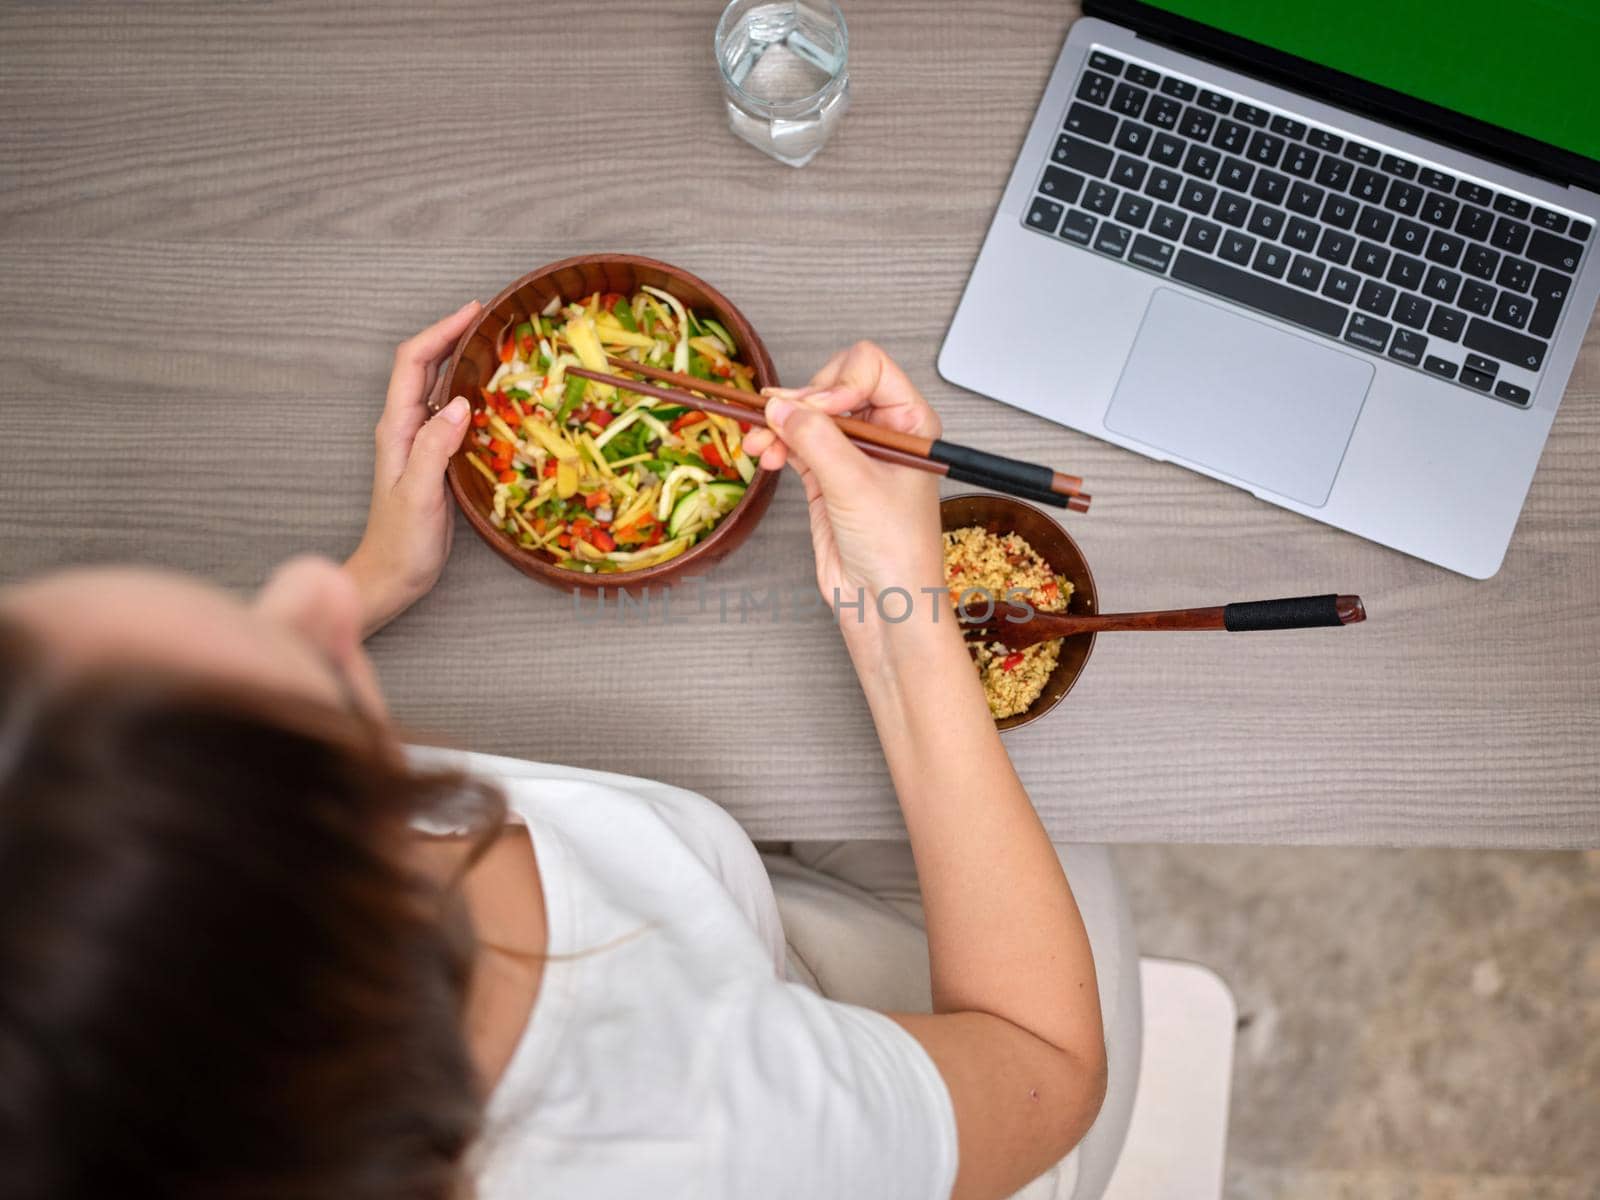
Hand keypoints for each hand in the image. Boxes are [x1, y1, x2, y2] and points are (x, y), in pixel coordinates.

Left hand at [345, 300, 481, 635]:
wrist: (391, 577)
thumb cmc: (401, 542)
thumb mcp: (420, 495)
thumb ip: (435, 447)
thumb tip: (458, 402)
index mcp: (397, 429)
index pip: (413, 363)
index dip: (440, 331)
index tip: (474, 311)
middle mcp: (404, 428)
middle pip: (423, 366)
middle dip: (453, 335)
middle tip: (493, 320)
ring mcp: (418, 441)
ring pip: (437, 386)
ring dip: (461, 360)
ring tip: (496, 345)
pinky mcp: (433, 457)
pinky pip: (450, 412)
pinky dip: (470, 392)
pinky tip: (493, 395)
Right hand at [742, 342, 947, 650]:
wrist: (885, 602)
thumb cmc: (897, 549)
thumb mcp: (856, 484)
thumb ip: (816, 439)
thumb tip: (780, 406)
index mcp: (910, 422)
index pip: (869, 368)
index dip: (836, 382)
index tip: (817, 412)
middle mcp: (883, 432)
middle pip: (832, 385)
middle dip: (801, 402)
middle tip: (779, 421)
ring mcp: (852, 454)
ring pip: (807, 415)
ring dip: (779, 424)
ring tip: (759, 442)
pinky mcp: (826, 476)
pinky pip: (795, 442)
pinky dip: (776, 443)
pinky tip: (764, 453)